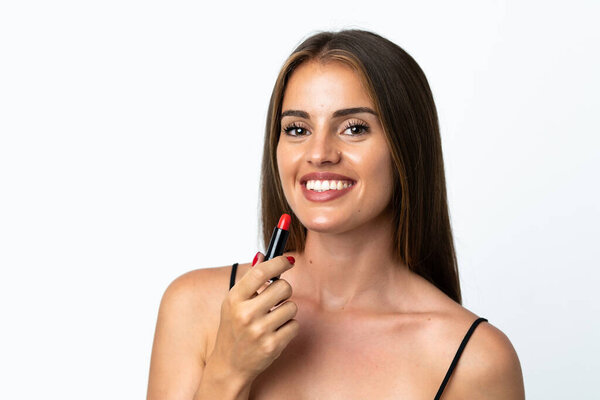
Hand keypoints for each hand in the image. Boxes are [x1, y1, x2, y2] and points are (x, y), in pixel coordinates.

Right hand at [206, 254, 298, 382]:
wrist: (229, 365)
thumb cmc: (233, 329)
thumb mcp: (233, 303)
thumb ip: (249, 280)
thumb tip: (262, 255)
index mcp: (234, 299)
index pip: (260, 272)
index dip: (278, 262)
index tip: (288, 260)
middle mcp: (246, 314)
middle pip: (283, 287)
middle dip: (284, 290)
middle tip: (277, 297)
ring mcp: (259, 331)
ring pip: (291, 307)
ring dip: (286, 311)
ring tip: (272, 319)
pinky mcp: (272, 346)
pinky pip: (294, 325)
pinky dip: (289, 327)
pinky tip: (275, 332)